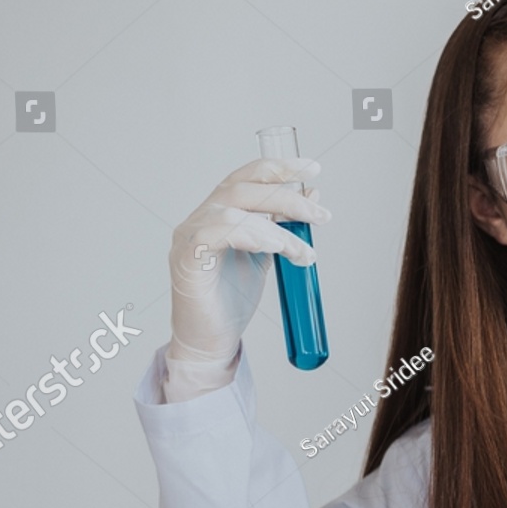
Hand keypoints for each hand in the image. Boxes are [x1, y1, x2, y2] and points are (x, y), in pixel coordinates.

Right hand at [167, 157, 327, 366]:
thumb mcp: (267, 255)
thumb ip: (284, 226)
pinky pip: (216, 233)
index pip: (247, 178)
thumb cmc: (232, 299)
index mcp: (220, 213)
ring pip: (233, 210)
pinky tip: (274, 249)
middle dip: (288, 197)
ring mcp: (190, 236)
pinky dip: (251, 236)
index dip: (278, 168)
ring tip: (302, 251)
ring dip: (277, 227)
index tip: (313, 168)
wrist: (211, 339)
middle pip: (244, 189)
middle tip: (320, 216)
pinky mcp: (186, 259)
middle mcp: (202, 218)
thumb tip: (313, 198)